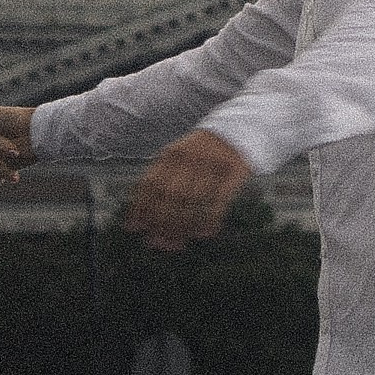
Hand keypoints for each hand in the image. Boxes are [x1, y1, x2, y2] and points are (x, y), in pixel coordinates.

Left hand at [123, 129, 250, 251]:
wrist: (239, 130)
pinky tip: (202, 234)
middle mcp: (190, 158)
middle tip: (157, 243)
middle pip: (170, 195)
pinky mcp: (234, 171)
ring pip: (193, 200)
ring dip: (183, 226)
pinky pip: (219, 200)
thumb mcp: (178, 157)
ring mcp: (212, 164)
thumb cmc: (203, 152)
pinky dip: (209, 220)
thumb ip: (162, 180)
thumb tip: (140, 216)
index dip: (140, 207)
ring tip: (176, 244)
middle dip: (161, 222)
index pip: (151, 183)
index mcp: (171, 154)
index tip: (134, 228)